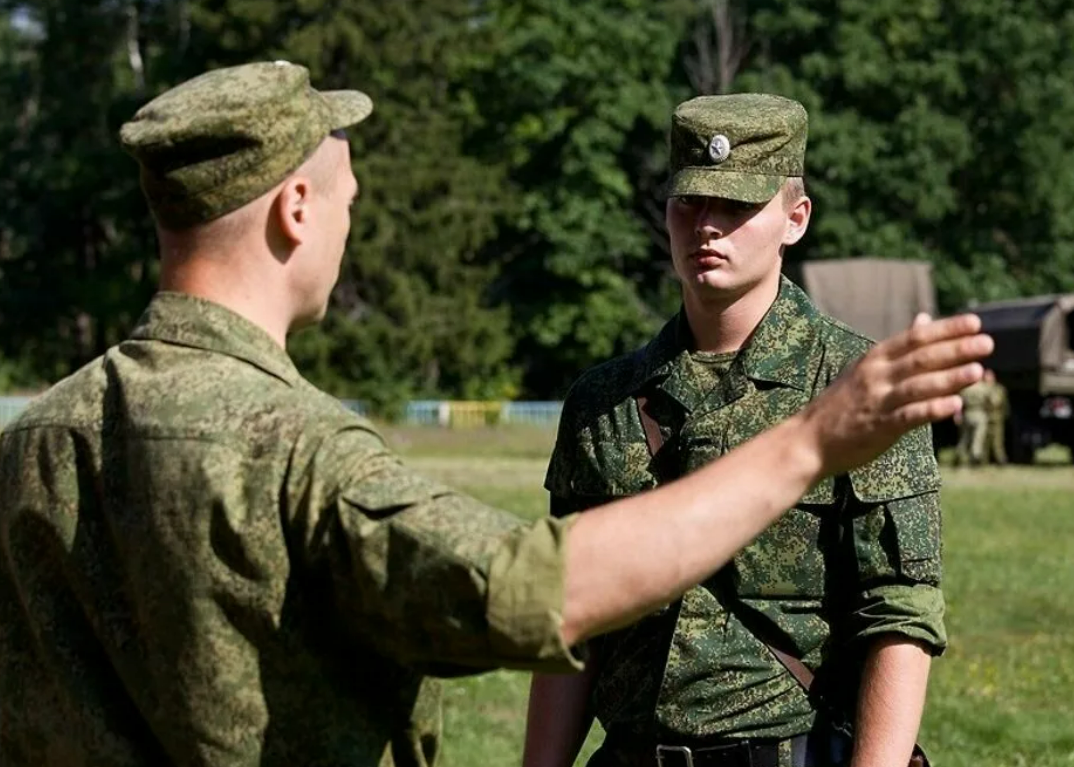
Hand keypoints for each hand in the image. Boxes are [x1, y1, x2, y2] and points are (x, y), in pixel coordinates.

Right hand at [802, 313, 991, 475]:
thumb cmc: (841, 404)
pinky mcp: (879, 427)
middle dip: (955, 350)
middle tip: (987, 343)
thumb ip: (899, 348)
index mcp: (875, 359)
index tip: (974, 322)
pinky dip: (932, 410)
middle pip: (921, 358)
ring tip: (978, 371)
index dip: (945, 329)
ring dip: (950, 378)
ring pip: (918, 385)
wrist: (808, 440)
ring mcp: (877, 401)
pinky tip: (955, 406)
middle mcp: (876, 375)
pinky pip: (909, 416)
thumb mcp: (866, 368)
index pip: (915, 338)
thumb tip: (925, 319)